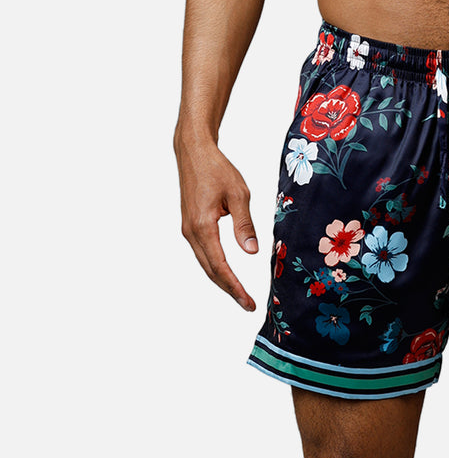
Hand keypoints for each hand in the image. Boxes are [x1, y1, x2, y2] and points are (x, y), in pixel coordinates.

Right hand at [175, 135, 258, 310]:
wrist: (193, 152)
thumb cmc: (216, 169)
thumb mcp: (238, 194)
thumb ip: (245, 224)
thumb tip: (251, 251)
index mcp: (203, 226)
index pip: (220, 266)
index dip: (235, 286)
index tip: (248, 301)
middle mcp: (191, 232)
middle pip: (211, 271)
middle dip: (230, 290)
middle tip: (249, 305)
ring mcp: (188, 230)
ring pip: (206, 264)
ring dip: (223, 282)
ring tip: (241, 295)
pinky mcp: (190, 227)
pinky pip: (204, 254)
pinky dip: (216, 268)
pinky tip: (228, 275)